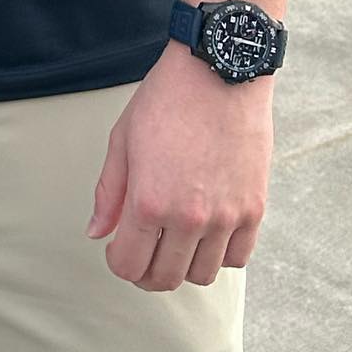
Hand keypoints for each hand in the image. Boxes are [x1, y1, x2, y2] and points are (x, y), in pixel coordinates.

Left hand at [87, 41, 272, 289]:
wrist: (219, 73)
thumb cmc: (167, 99)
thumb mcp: (123, 140)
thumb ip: (109, 193)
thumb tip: (97, 232)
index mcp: (149, 201)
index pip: (129, 266)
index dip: (117, 262)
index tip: (117, 248)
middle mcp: (189, 218)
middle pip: (165, 278)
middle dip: (146, 271)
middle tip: (142, 250)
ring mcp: (226, 217)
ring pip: (202, 274)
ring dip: (183, 264)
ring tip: (173, 239)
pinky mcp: (254, 209)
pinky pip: (237, 257)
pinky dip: (219, 253)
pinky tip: (205, 231)